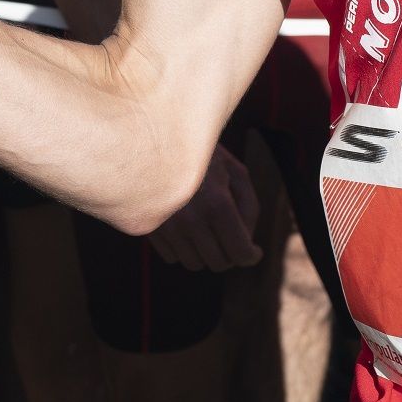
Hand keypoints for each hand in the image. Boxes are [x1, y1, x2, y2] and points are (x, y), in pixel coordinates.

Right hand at [147, 144, 260, 271]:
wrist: (155, 138)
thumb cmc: (204, 154)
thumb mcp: (235, 171)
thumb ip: (249, 206)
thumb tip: (248, 241)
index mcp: (217, 204)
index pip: (239, 252)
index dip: (251, 256)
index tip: (254, 251)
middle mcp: (190, 219)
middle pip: (218, 263)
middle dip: (230, 254)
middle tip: (230, 238)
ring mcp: (166, 225)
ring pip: (193, 263)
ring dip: (205, 253)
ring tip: (208, 231)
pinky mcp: (147, 228)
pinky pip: (171, 257)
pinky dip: (182, 248)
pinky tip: (186, 229)